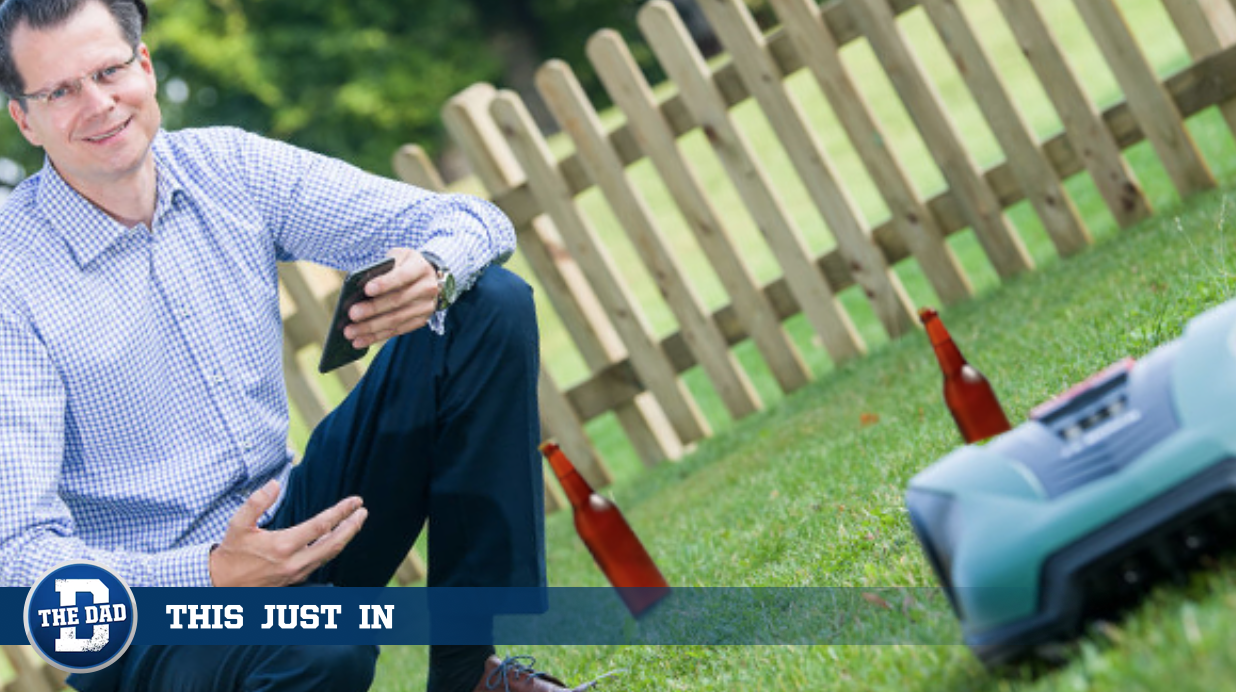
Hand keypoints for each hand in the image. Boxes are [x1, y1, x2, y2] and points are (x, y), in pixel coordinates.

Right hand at [208, 480, 367, 586]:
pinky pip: (320, 563)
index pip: (322, 525)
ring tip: (354, 523)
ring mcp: (297, 573)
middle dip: (352, 527)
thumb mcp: (238, 524)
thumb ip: (257, 502)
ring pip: (329, 555)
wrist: (222, 585)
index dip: (342, 511)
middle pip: (334, 543)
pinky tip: (335, 539)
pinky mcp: (295, 580)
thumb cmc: (231, 552)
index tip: (356, 501)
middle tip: (363, 512)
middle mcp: (294, 562)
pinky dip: (331, 549)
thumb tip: (275, 483)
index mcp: (283, 546)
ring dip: (345, 538)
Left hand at [344, 248, 439, 348]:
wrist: (426, 276)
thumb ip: (382, 269)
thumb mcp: (396, 257)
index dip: (385, 283)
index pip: (402, 276)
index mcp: (420, 267)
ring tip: (350, 332)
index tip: (367, 289)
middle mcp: (427, 288)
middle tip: (352, 314)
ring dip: (371, 328)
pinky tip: (360, 340)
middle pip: (397, 301)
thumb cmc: (403, 264)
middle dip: (372, 309)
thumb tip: (359, 289)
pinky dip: (376, 336)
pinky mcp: (421, 321)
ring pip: (396, 320)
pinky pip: (396, 330)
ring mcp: (426, 307)